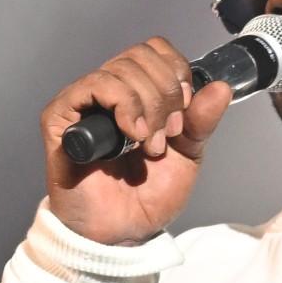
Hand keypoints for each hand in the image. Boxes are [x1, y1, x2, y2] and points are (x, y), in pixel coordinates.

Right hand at [40, 38, 234, 246]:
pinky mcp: (60, 116)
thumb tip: (220, 87)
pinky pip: (95, 85)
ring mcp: (83, 102)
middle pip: (142, 56)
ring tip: (149, 145)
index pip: (155, 50)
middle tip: (167, 137)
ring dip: (147, 107)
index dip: (176, 72)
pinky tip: (131, 134)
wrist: (122, 233)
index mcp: (137, 93)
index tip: (184, 111)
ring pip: (122, 69)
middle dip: (165, 96)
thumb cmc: (146, 198)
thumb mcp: (188, 155)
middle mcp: (108, 92)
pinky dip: (124, 105)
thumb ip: (202, 121)